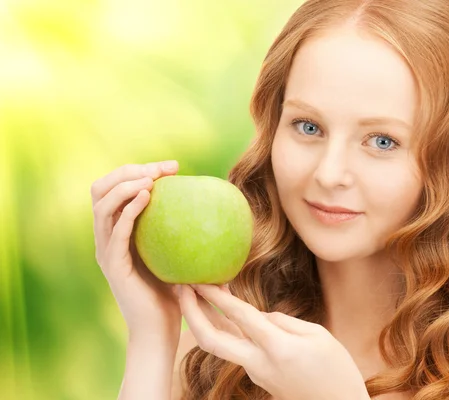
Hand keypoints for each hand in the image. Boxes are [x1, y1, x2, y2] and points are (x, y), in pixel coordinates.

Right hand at [91, 161, 181, 340]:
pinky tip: (146, 196)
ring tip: (151, 178)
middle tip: (162, 169)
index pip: (117, 189)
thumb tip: (219, 206)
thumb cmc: (176, 293)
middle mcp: (107, 238)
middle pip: (101, 190)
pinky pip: (115, 232)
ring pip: (102, 205)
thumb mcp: (181, 254)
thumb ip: (187, 231)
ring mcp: (107, 251)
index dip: (139, 171)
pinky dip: (128, 210)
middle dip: (129, 170)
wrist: (161, 329)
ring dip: (124, 184)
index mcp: (120, 232)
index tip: (173, 168)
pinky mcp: (113, 265)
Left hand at [176, 284, 369, 399]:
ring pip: (221, 346)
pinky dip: (227, 329)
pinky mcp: (258, 378)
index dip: (217, 297)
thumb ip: (284, 321)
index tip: (200, 280)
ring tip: (198, 294)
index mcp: (278, 347)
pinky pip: (238, 350)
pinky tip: (226, 313)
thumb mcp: (318, 335)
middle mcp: (259, 363)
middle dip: (191, 313)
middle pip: (211, 340)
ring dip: (205, 319)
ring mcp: (256, 374)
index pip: (240, 317)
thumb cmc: (337, 370)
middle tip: (181, 288)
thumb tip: (260, 317)